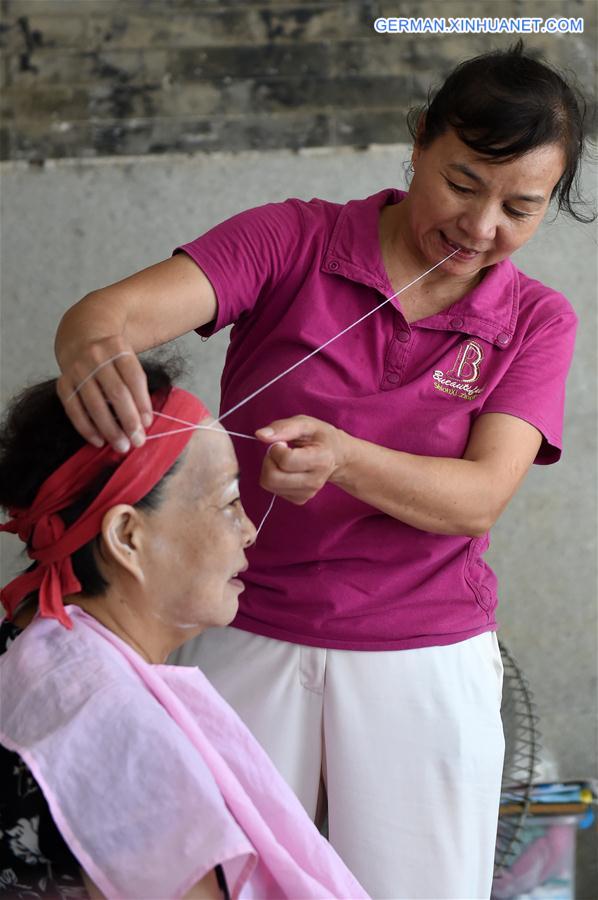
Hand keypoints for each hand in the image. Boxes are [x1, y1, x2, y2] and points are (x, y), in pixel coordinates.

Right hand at [56, 336, 152, 452]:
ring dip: (110, 429)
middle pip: (116, 393)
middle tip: (137, 441)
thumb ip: (135, 385)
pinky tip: (99, 441)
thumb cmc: (112, 358)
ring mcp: (77, 369)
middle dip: (129, 420)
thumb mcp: (127, 359)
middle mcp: (96, 356)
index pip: (134, 378)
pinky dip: (87, 428)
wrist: (81, 339)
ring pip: (95, 404)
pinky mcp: (62, 383)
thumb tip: (143, 422)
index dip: (142, 403)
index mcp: (118, 348)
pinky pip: (74, 410)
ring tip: (121, 446)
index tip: (148, 424)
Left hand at [255, 415, 347, 504]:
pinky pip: (273, 490)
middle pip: (272, 478)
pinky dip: (275, 478)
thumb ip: (283, 427)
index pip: (285, 460)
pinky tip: (287, 470)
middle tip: (279, 451)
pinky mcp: (300, 499)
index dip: (276, 448)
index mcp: (321, 459)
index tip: (282, 442)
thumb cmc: (320, 437)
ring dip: (270, 468)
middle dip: (269, 460)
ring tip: (284, 459)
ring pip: (270, 485)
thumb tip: (260, 434)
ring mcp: (308, 493)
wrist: (336, 456)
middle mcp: (315, 481)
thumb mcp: (306, 424)